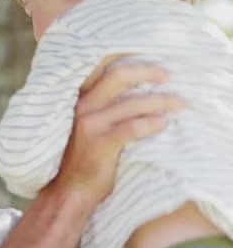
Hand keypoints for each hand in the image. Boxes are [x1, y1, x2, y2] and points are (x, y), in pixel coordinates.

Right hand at [52, 62, 184, 206]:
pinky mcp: (100, 143)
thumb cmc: (83, 159)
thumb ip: (104, 106)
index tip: (149, 60)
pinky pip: (133, 127)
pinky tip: (164, 123)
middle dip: (147, 72)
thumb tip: (139, 92)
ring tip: (179, 103)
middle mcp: (82, 106)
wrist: (70, 190)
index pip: (101, 67)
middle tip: (168, 76)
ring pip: (131, 102)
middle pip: (118, 76)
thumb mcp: (88, 125)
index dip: (126, 57)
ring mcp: (90, 124)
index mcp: (79, 99)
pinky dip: (152, 123)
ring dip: (161, 100)